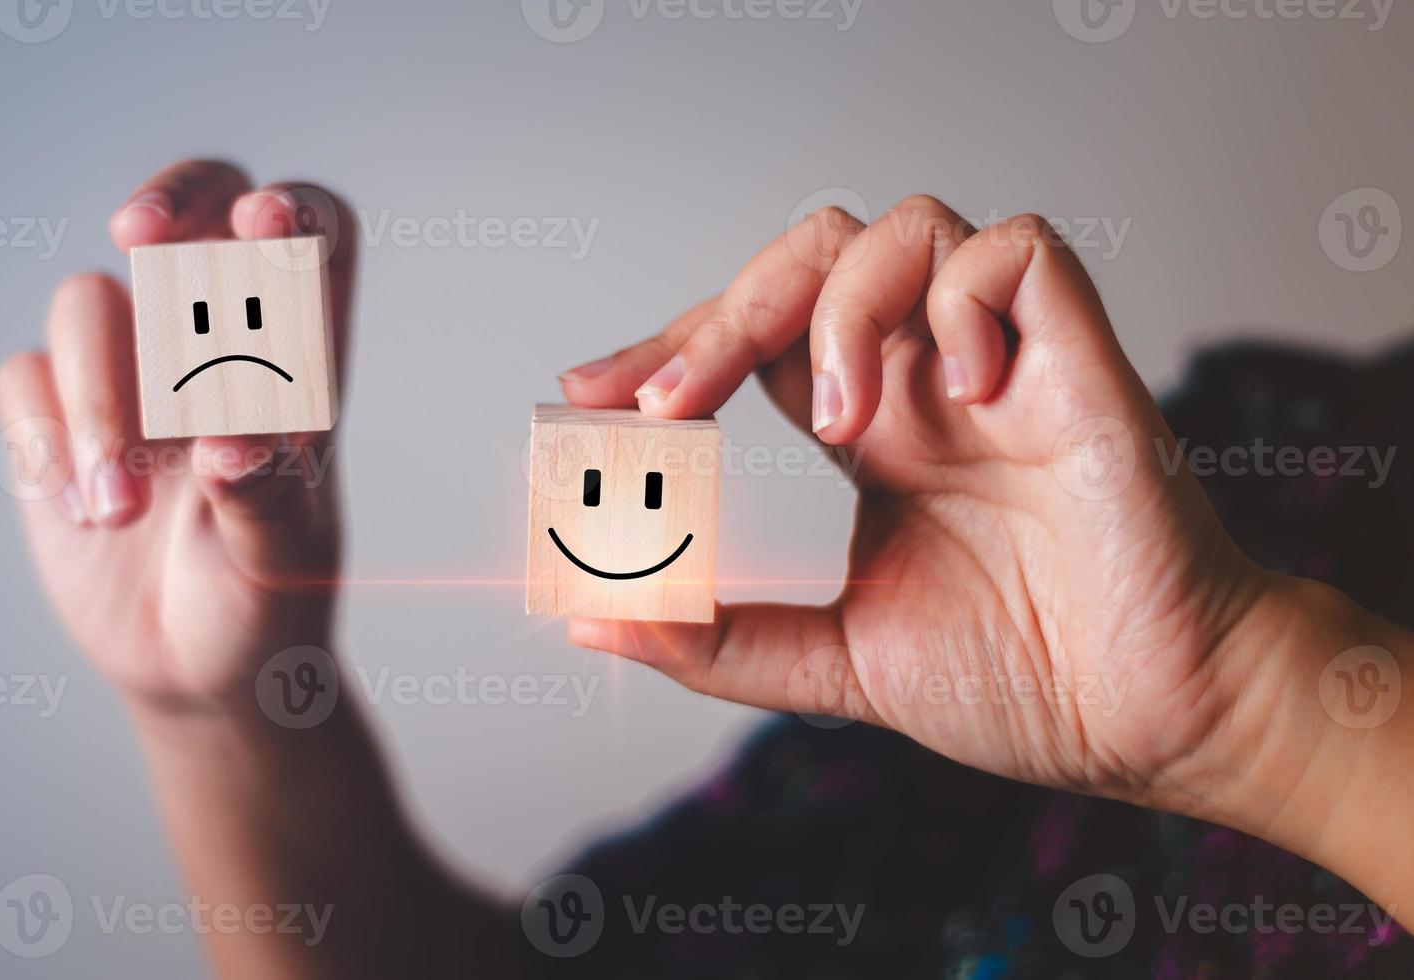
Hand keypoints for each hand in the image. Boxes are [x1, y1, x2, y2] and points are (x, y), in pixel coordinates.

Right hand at [0, 161, 354, 709]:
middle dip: (169, 201)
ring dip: (96, 399)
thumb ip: (266, 501)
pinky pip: (24, 376)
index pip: (315, 239)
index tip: (260, 225)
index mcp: (299, 362)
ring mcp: (128, 371)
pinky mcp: (56, 417)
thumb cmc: (266, 605)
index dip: (291, 211)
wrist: (198, 673)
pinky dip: (42, 436)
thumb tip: (231, 446)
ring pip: (89, 303)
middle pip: (196, 209)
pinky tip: (82, 511)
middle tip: (140, 234)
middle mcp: (213, 344)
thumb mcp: (282, 564)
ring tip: (119, 508)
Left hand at [558, 195, 1280, 813]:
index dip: (673, 348)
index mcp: (874, 432)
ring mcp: (1000, 363)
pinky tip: (964, 392)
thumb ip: (720, 638)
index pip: (756, 340)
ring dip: (839, 309)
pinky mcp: (1078, 361)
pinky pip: (1017, 251)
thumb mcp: (836, 661)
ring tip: (841, 419)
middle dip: (717, 316)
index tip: (591, 397)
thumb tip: (595, 621)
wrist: (1151, 723)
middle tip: (662, 403)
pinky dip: (967, 298)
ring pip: (901, 229)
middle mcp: (927, 381)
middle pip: (805, 263)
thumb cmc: (1024, 682)